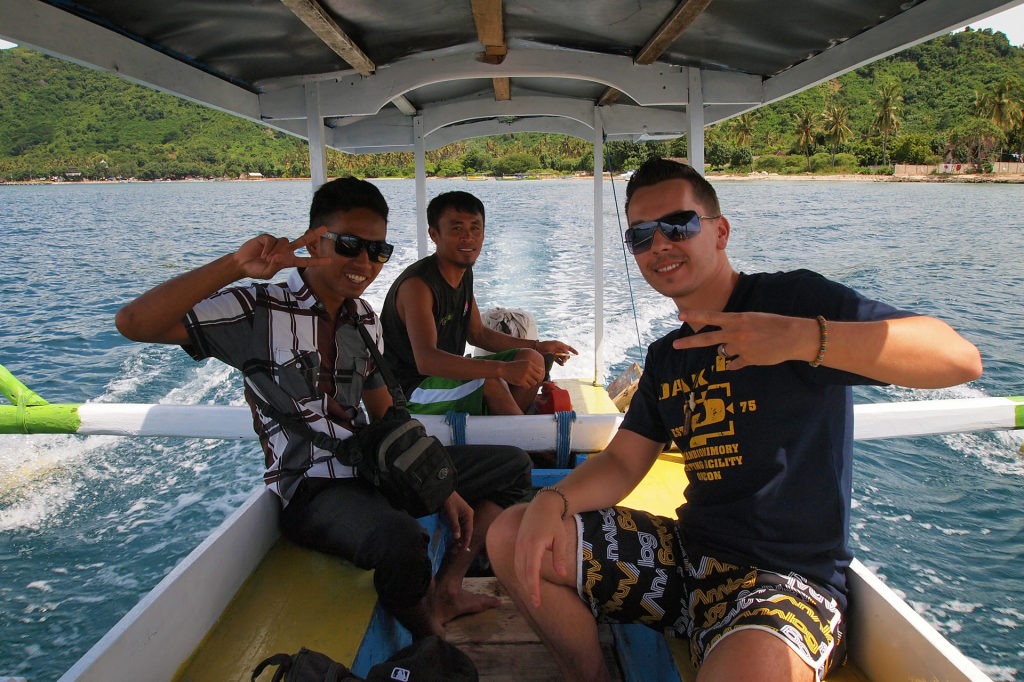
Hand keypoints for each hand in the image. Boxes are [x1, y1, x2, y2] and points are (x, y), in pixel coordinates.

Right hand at [233, 226, 330, 279]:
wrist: (242, 264)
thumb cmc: (256, 270)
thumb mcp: (267, 273)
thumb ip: (274, 267)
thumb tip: (278, 256)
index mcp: (288, 261)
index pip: (305, 260)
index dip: (316, 261)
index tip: (329, 261)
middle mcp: (285, 250)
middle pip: (302, 241)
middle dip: (313, 235)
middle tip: (325, 229)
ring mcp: (277, 243)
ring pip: (284, 242)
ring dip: (276, 252)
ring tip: (266, 259)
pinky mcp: (267, 238)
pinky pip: (272, 240)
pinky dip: (268, 248)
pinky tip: (262, 254)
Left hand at [441, 491, 473, 553]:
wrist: (443, 491)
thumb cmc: (448, 500)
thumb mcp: (451, 514)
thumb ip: (455, 526)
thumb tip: (457, 537)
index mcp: (469, 515)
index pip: (469, 531)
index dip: (466, 541)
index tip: (463, 549)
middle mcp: (468, 515)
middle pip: (466, 531)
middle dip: (461, 541)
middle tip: (456, 550)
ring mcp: (463, 515)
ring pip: (462, 530)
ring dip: (458, 537)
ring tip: (453, 546)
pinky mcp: (458, 515)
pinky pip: (459, 526)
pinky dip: (456, 532)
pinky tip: (452, 538)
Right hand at [501, 359, 545, 386]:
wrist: (504, 368)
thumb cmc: (514, 366)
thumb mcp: (524, 363)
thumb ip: (532, 366)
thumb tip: (542, 371)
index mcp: (530, 364)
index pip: (540, 371)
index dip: (539, 375)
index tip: (536, 377)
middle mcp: (528, 369)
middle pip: (538, 378)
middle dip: (536, 380)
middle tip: (531, 381)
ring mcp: (525, 375)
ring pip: (534, 383)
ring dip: (531, 384)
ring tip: (526, 382)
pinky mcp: (521, 381)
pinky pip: (528, 386)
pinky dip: (526, 386)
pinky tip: (523, 384)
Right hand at [513, 494, 569, 607]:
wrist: (542, 505)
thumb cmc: (554, 522)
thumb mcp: (560, 539)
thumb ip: (560, 557)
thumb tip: (562, 575)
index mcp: (533, 546)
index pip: (531, 572)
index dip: (533, 588)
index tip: (537, 602)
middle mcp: (522, 546)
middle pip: (522, 573)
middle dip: (528, 590)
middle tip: (537, 604)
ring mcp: (518, 545)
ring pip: (517, 569)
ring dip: (523, 583)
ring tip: (532, 595)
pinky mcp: (517, 544)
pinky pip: (516, 562)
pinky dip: (520, 574)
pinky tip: (526, 581)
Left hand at [537, 340, 578, 365]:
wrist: (538, 348)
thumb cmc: (547, 344)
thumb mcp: (556, 345)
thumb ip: (562, 349)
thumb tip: (567, 354)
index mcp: (561, 345)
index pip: (569, 348)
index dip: (573, 351)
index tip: (577, 354)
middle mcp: (559, 350)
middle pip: (566, 355)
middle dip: (567, 357)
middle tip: (565, 359)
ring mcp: (556, 354)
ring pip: (563, 358)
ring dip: (564, 360)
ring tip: (563, 362)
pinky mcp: (553, 358)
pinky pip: (558, 361)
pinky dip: (561, 363)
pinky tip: (562, 364)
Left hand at [673, 310, 817, 369]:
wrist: (792, 336)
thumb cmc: (773, 324)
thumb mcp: (751, 318)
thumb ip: (735, 325)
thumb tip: (722, 340)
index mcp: (737, 319)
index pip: (711, 316)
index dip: (694, 316)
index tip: (680, 315)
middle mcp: (735, 333)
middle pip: (707, 338)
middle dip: (689, 342)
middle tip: (675, 345)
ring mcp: (740, 347)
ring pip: (723, 352)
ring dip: (728, 350)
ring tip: (746, 344)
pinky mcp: (747, 360)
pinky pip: (733, 364)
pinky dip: (735, 363)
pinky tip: (743, 359)